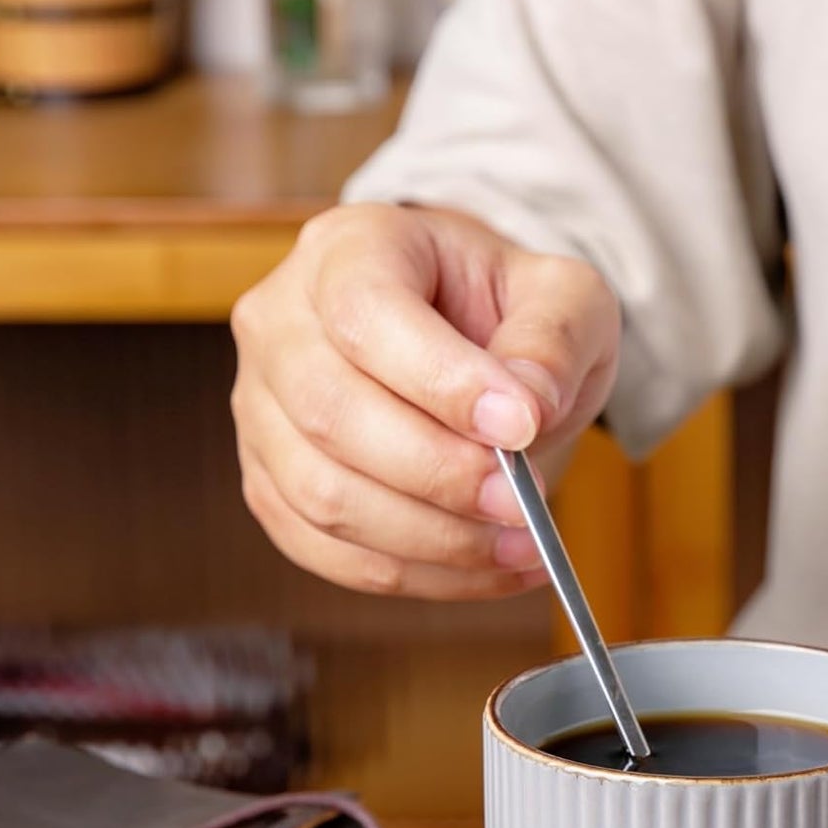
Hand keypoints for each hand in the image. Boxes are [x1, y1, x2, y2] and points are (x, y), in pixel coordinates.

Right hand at [231, 203, 619, 598]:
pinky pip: (331, 553)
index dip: (440, 381)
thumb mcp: (564, 299)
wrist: (477, 349)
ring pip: (323, 497)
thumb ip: (552, 341)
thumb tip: (525, 407)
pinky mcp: (274, 487)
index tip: (521, 425)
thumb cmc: (511, 314)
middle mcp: (280, 324)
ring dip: (433, 540)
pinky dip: (419, 577)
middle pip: (330, 414)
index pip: (364, 314)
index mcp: (348, 250)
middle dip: (439, 475)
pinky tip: (491, 568)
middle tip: (525, 503)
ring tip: (523, 543)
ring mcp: (263, 411)